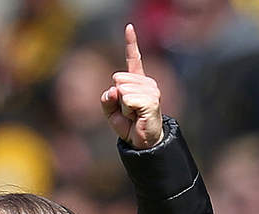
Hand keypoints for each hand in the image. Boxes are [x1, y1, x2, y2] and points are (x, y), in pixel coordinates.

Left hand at [100, 24, 162, 148]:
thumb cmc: (128, 124)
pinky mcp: (151, 100)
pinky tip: (137, 116)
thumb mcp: (110, 111)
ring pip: (122, 90)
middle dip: (116, 99)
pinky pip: (128, 99)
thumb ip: (107, 99)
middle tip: (128, 111)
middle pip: (118, 80)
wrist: (141, 141)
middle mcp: (146, 82)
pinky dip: (127, 110)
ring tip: (133, 114)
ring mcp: (151, 90)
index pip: (133, 59)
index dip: (131, 43)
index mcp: (137, 81)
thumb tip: (113, 89)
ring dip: (122, 107)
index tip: (129, 27)